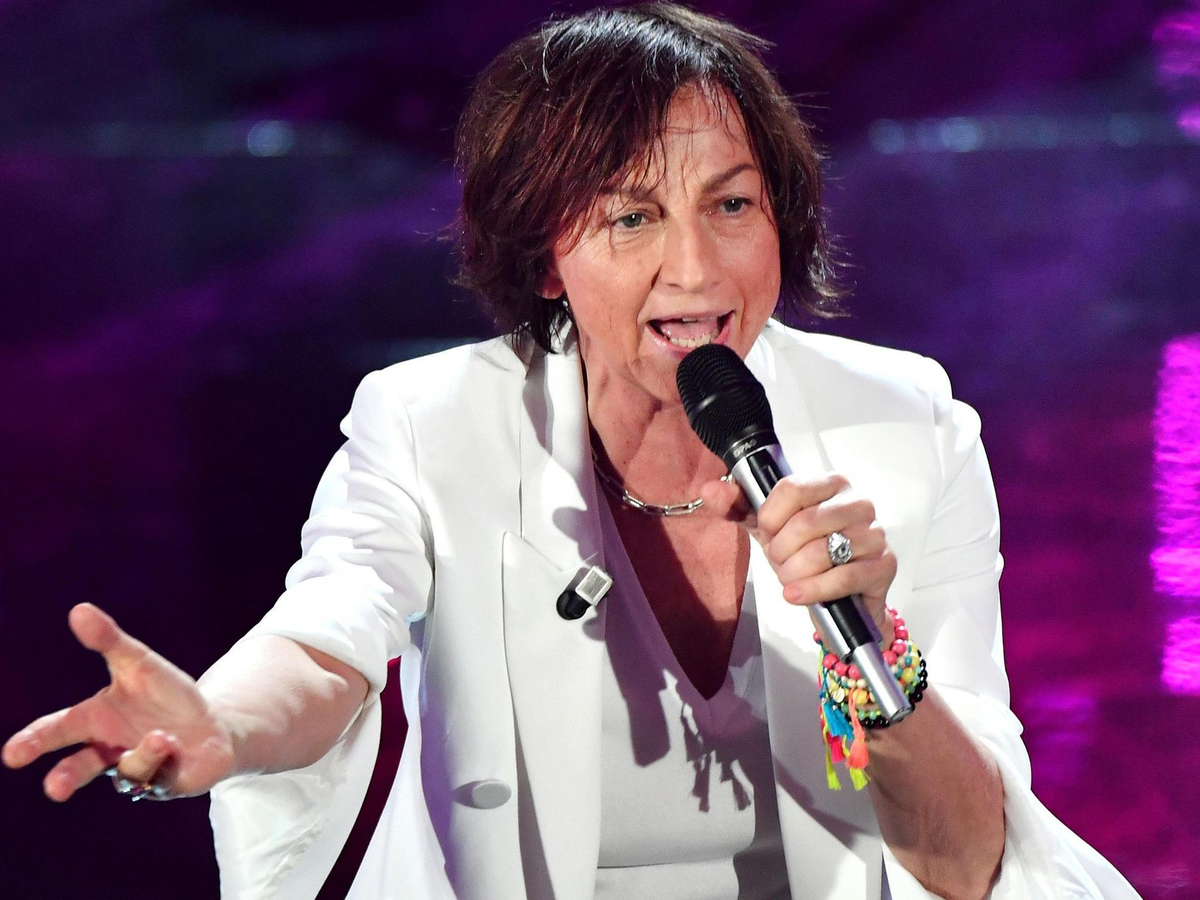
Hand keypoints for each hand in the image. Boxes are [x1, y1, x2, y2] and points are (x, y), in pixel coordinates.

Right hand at [2, 603, 236, 801]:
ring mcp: (136, 773)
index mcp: (95, 722)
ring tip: (160, 737)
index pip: (58, 730)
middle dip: (65, 777)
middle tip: (54, 788)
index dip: (35, 742)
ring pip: (127, 772)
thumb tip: (78, 609)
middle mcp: (109, 752)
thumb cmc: (166, 696)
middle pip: (79, 767)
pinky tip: (175, 745)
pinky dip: (166, 759)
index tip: (12, 754)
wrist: (212, 724)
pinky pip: (160, 778)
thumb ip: (109, 641)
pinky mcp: (167, 786)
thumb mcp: (139, 663)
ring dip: (141, 755)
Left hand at [701, 473, 896, 634]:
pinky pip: (843, 576)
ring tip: (791, 579)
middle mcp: (858, 502)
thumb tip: (710, 489)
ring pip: (821, 551)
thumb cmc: (805, 552)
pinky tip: (797, 595)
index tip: (768, 534)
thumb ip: (738, 506)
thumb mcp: (768, 528)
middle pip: (804, 523)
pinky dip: (813, 589)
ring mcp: (875, 533)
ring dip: (794, 573)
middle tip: (779, 563)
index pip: (791, 489)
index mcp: (831, 483)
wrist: (839, 595)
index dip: (770, 518)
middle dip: (780, 552)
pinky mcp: (884, 565)